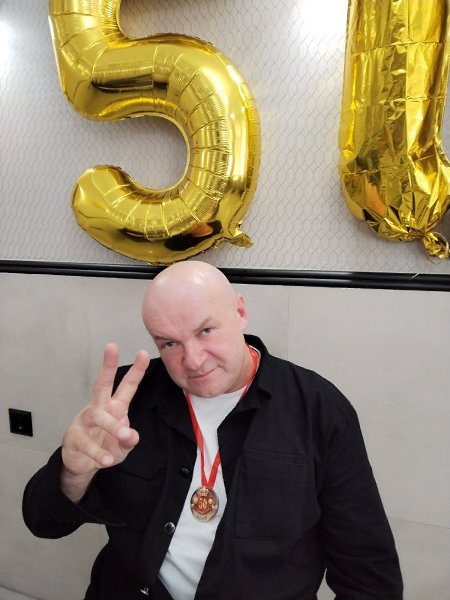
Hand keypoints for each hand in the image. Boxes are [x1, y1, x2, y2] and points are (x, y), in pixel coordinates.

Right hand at [60, 343, 149, 500]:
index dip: (136, 370)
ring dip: (113, 425)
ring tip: (126, 435)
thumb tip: (132, 435)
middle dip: (107, 365)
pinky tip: (107, 460)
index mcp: (114, 407)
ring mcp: (85, 422)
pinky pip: (87, 444)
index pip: (127, 386)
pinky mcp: (75, 438)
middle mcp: (99, 409)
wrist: (82, 465)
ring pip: (97, 416)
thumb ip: (130, 440)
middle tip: (112, 347)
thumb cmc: (105, 446)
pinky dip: (99, 453)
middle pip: (102, 383)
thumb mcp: (123, 446)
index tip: (144, 352)